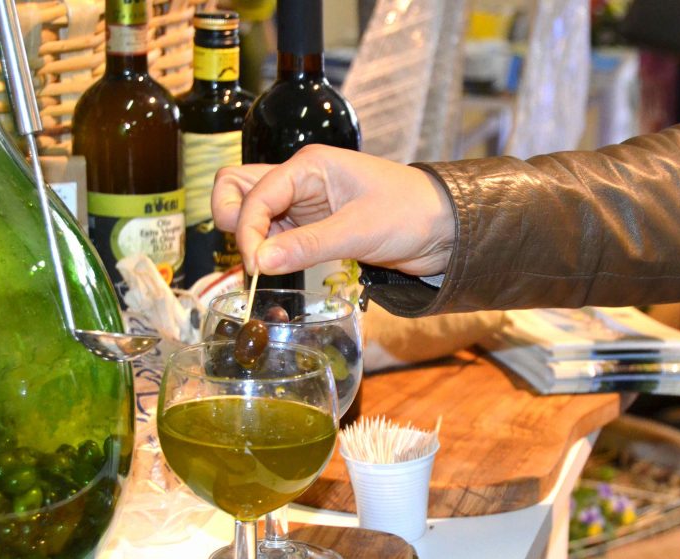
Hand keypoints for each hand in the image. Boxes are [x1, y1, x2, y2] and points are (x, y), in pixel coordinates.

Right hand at [212, 145, 454, 276]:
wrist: (446, 229)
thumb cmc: (412, 213)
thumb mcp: (360, 230)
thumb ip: (308, 245)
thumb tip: (260, 263)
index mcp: (309, 165)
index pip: (255, 192)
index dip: (247, 229)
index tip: (257, 266)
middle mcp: (300, 180)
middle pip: (238, 189)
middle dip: (233, 221)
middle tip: (252, 257)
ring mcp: (304, 204)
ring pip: (253, 214)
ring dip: (251, 240)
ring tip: (266, 270)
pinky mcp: (313, 228)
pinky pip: (276, 236)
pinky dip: (269, 253)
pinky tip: (278, 271)